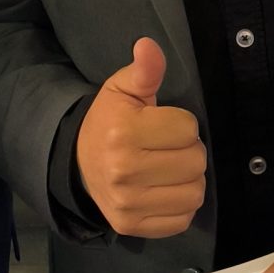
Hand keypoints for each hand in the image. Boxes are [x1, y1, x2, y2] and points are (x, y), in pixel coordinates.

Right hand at [76, 38, 206, 238]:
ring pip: (195, 192)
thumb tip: (148, 45)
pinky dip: (180, 206)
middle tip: (167, 148)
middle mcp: (125, 171)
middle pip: (196, 161)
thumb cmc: (108, 123)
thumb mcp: (122, 90)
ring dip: (189, 180)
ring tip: (169, 169)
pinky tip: (164, 191)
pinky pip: (183, 220)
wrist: (78, 165)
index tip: (162, 125)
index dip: (181, 124)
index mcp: (123, 132)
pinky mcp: (133, 227)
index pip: (188, 128)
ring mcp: (128, 204)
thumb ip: (143, 70)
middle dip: (188, 151)